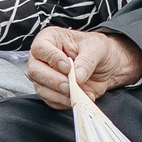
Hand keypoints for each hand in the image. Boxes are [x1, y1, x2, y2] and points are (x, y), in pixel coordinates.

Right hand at [27, 27, 141, 109]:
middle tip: (70, 85)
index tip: (67, 67)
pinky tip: (80, 98)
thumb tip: (77, 76)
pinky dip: (66, 102)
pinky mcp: (51, 92)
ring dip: (60, 95)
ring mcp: (45, 76)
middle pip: (36, 71)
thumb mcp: (97, 47)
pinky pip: (52, 101)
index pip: (40, 48)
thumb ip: (87, 60)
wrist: (106, 65)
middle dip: (53, 81)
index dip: (52, 58)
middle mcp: (42, 58)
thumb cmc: (97, 49)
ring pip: (42, 89)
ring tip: (78, 94)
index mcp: (49, 39)